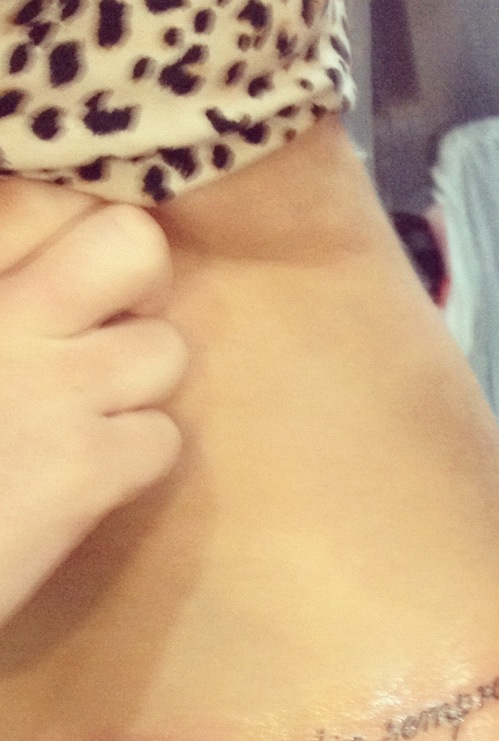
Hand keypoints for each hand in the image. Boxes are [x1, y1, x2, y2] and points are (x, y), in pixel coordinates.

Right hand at [0, 198, 186, 624]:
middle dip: (138, 281)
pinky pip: (163, 438)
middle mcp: (2, 310)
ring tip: (80, 404)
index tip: (56, 273)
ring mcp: (49, 386)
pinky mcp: (84, 469)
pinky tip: (81, 468)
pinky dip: (133, 457)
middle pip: (135, 243)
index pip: (49, 197)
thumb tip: (50, 228)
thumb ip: (2, 282)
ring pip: (166, 349)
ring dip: (136, 380)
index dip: (73, 230)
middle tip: (97, 321)